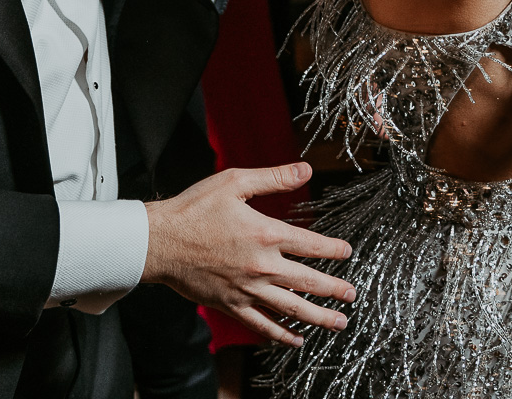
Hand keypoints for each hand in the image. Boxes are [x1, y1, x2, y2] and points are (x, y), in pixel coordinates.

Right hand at [143, 163, 353, 347]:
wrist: (160, 241)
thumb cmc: (194, 209)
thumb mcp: (235, 182)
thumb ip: (273, 178)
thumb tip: (305, 170)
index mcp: (266, 234)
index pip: (311, 244)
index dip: (333, 250)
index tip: (347, 253)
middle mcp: (262, 266)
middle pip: (309, 281)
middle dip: (334, 289)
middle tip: (351, 295)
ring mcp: (248, 289)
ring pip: (291, 308)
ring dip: (319, 317)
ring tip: (339, 323)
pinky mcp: (231, 305)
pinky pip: (262, 324)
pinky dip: (281, 334)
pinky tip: (296, 340)